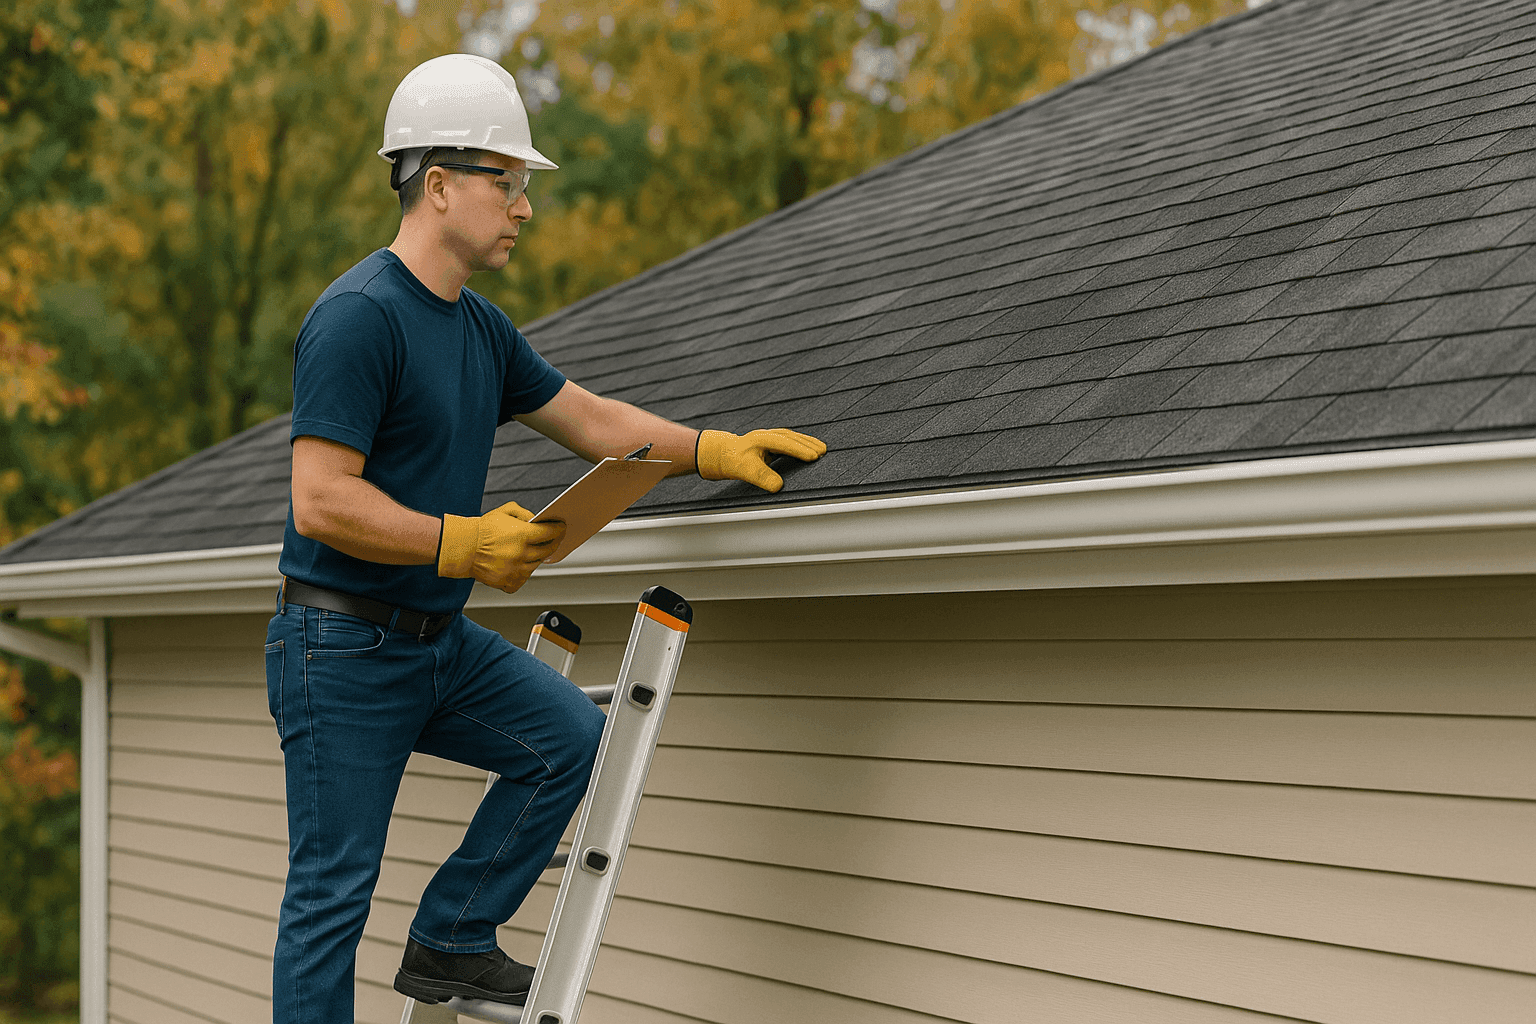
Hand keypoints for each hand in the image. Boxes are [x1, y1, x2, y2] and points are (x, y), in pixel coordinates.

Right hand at [437, 501, 566, 593]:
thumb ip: (524, 514)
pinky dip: (522, 572)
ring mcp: (516, 571)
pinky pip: (523, 578)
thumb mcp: (504, 512)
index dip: (559, 529)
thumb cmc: (482, 530)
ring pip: (536, 565)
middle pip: (548, 550)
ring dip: (537, 557)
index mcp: (522, 535)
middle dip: (553, 543)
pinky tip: (517, 563)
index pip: (550, 533)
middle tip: (553, 538)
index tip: (561, 527)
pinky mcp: (508, 583)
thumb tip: (537, 521)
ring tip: (531, 550)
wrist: (462, 548)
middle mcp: (522, 554)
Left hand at [696, 428, 827, 491]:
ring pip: (792, 437)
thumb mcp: (745, 471)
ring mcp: (770, 436)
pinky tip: (809, 449)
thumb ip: (762, 478)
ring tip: (822, 449)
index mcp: (761, 439)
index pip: (784, 444)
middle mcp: (767, 435)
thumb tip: (779, 486)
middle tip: (823, 452)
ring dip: (807, 442)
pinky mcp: (772, 441)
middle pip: (792, 437)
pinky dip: (801, 444)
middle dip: (808, 444)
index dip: (799, 450)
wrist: (722, 454)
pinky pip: (790, 441)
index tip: (813, 457)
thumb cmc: (733, 461)